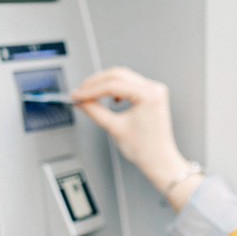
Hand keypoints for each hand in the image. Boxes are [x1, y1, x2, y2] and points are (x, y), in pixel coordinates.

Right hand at [71, 67, 202, 208]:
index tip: (77, 95)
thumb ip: (95, 110)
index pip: (112, 85)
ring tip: (90, 95)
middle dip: (95, 83)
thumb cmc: (145, 149)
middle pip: (117, 75)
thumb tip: (81, 101)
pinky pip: (130, 84)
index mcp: (149, 95)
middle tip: (80, 93)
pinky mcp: (152, 95)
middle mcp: (154, 89)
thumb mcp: (115, 127)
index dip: (90, 90)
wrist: (160, 160)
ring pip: (123, 77)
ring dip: (104, 84)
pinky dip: (116, 88)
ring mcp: (154, 90)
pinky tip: (109, 98)